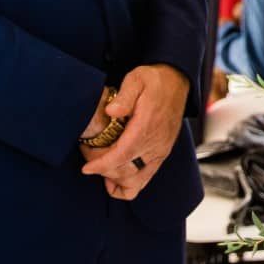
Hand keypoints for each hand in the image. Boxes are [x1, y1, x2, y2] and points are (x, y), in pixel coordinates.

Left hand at [81, 64, 190, 200]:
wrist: (177, 81)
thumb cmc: (154, 81)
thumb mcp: (136, 79)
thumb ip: (124, 96)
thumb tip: (111, 111)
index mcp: (147, 126)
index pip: (122, 154)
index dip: (103, 165)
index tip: (86, 168)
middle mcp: (156, 143)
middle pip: (126, 170)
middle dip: (103, 169)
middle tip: (88, 154)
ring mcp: (161, 151)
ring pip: (136, 180)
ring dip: (115, 178)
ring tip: (100, 166)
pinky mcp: (162, 154)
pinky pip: (146, 179)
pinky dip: (129, 185)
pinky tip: (115, 178)